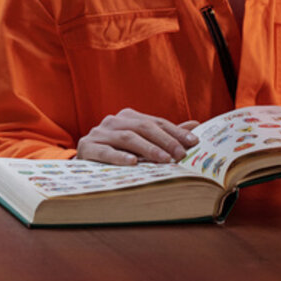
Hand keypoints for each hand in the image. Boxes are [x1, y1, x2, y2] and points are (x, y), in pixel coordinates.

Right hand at [77, 108, 199, 164]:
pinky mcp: (86, 147)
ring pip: (127, 138)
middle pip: (143, 127)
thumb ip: (165, 134)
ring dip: (148, 149)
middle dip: (165, 140)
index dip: (175, 132)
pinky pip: (105, 151)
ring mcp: (98, 133)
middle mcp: (113, 121)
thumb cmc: (117, 153)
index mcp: (128, 117)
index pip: (156, 122)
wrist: (84, 163)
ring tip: (164, 160)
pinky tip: (133, 162)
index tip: (193, 142)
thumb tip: (195, 125)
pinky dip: (119, 156)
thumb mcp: (141, 143)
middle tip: (180, 154)